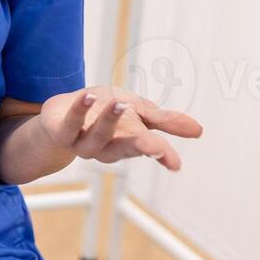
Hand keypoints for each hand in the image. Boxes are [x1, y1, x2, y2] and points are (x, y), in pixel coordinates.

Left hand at [38, 86, 202, 170]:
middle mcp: (107, 146)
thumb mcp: (136, 111)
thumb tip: (199, 130)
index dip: (161, 156)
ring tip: (120, 104)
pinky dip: (79, 110)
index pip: (147, 149)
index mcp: (128, 142)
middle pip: (125, 149)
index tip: (175, 163)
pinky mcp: (62, 132)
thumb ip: (164, 120)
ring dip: (109, 120)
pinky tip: (88, 96)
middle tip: (155, 146)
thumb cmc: (101, 112)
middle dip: (140, 147)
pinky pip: (71, 123)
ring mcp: (83, 141)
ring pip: (98, 136)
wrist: (60, 114)